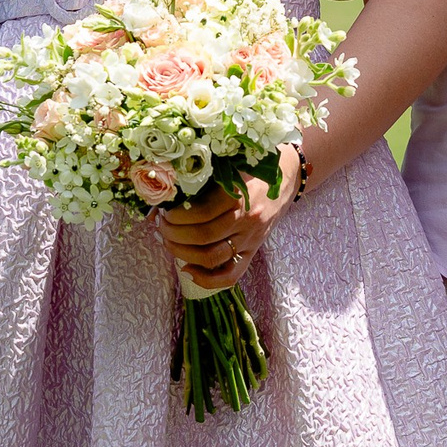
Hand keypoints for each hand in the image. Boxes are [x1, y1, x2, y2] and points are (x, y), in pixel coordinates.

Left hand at [153, 148, 302, 292]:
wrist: (285, 178)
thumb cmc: (251, 169)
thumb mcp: (230, 166)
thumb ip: (204, 179)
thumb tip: (167, 193)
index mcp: (238, 195)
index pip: (200, 213)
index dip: (176, 215)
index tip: (163, 211)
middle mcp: (246, 219)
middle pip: (202, 236)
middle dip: (174, 234)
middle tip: (161, 226)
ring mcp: (250, 239)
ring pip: (212, 257)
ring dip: (183, 254)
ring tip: (169, 242)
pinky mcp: (253, 252)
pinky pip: (230, 275)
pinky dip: (206, 279)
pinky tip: (188, 269)